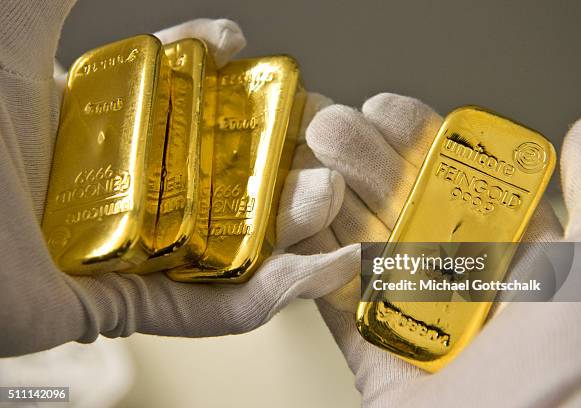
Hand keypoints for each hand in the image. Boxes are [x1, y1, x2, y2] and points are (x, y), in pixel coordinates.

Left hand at [0, 15, 358, 356]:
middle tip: (319, 137)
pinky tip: (314, 272)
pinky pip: (202, 311)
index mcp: (98, 132)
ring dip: (288, 230)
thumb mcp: (9, 39)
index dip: (221, 78)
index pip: (181, 105)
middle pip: (216, 181)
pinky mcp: (116, 308)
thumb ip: (55, 2)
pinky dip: (265, 298)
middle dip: (276, 160)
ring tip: (330, 197)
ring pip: (223, 247)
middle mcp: (116, 192)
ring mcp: (120, 253)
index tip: (251, 52)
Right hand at [303, 93, 580, 406]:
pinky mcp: (372, 349)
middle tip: (329, 126)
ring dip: (328, 199)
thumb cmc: (572, 370)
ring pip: (361, 243)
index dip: (419, 139)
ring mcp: (410, 313)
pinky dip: (308, 260)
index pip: (457, 180)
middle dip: (362, 160)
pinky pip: (332, 298)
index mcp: (511, 258)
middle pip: (400, 205)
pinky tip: (292, 220)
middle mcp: (458, 282)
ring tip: (303, 157)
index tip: (385, 110)